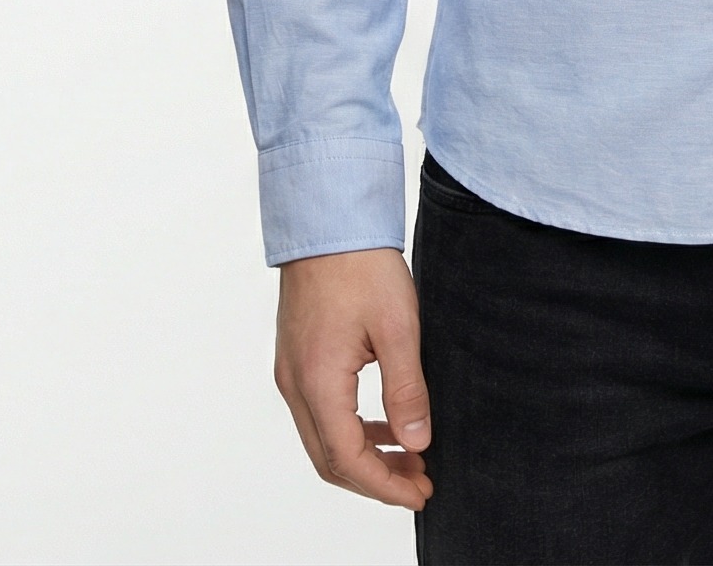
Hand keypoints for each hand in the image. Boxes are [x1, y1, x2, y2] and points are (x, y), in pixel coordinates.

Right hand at [274, 247, 433, 509]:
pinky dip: (352, 429)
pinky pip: (320, 413)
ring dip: (364, 456)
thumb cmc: (362, 265)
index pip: (348, 460)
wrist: (328, 219)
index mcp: (318, 382)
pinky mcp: (297, 358)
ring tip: (410, 458)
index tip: (421, 492)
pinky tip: (384, 424)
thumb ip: (406, 390)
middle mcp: (295, 384)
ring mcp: (291, 372)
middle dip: (376, 479)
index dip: (385, 486)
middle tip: (420, 483)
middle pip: (330, 460)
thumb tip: (417, 442)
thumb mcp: (398, 327)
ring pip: (323, 439)